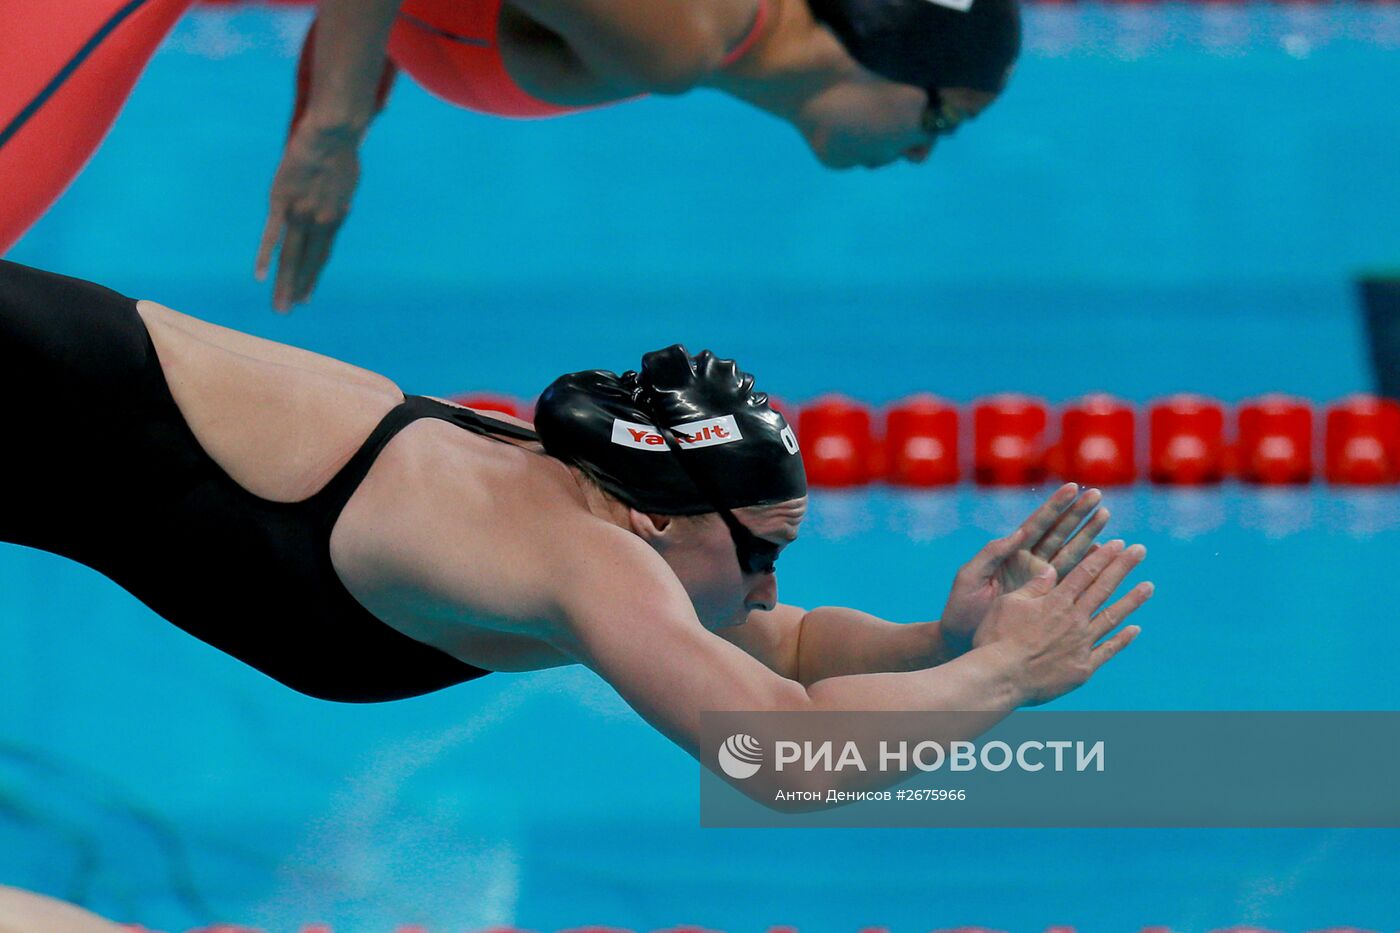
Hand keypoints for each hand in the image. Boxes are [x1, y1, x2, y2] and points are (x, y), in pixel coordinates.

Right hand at [255, 121, 361, 311]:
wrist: (333, 134)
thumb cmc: (342, 152)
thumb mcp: (347, 183)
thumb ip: (339, 201)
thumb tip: (342, 208)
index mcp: (335, 219)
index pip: (322, 255)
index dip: (313, 276)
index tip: (307, 296)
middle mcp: (319, 222)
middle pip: (306, 262)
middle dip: (296, 288)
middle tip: (287, 311)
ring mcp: (300, 214)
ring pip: (290, 256)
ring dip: (284, 283)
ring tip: (279, 306)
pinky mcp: (281, 201)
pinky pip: (272, 235)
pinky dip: (265, 256)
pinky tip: (259, 276)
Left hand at [940, 483, 1108, 646]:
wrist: (961, 641)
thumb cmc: (960, 609)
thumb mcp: (970, 576)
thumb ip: (992, 552)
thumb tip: (1018, 532)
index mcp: (1009, 553)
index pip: (1036, 524)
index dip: (1055, 507)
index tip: (1073, 488)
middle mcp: (1027, 563)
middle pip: (1057, 533)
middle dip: (1077, 514)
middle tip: (1097, 495)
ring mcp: (1039, 580)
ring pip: (1069, 551)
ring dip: (1088, 534)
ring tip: (1105, 515)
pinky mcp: (1046, 598)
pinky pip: (1071, 579)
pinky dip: (1088, 565)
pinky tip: (1103, 552)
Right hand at [975, 538, 1151, 705]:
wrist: (1000, 678)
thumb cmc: (997, 638)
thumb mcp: (1009, 603)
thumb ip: (1034, 587)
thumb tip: (1052, 569)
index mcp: (1055, 602)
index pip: (1084, 573)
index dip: (1103, 556)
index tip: (1119, 544)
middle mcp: (1074, 620)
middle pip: (1103, 588)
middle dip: (1123, 567)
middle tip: (1141, 551)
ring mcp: (1081, 644)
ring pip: (1112, 617)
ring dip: (1132, 600)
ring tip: (1149, 586)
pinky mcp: (1083, 668)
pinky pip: (1108, 651)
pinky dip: (1122, 640)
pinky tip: (1135, 629)